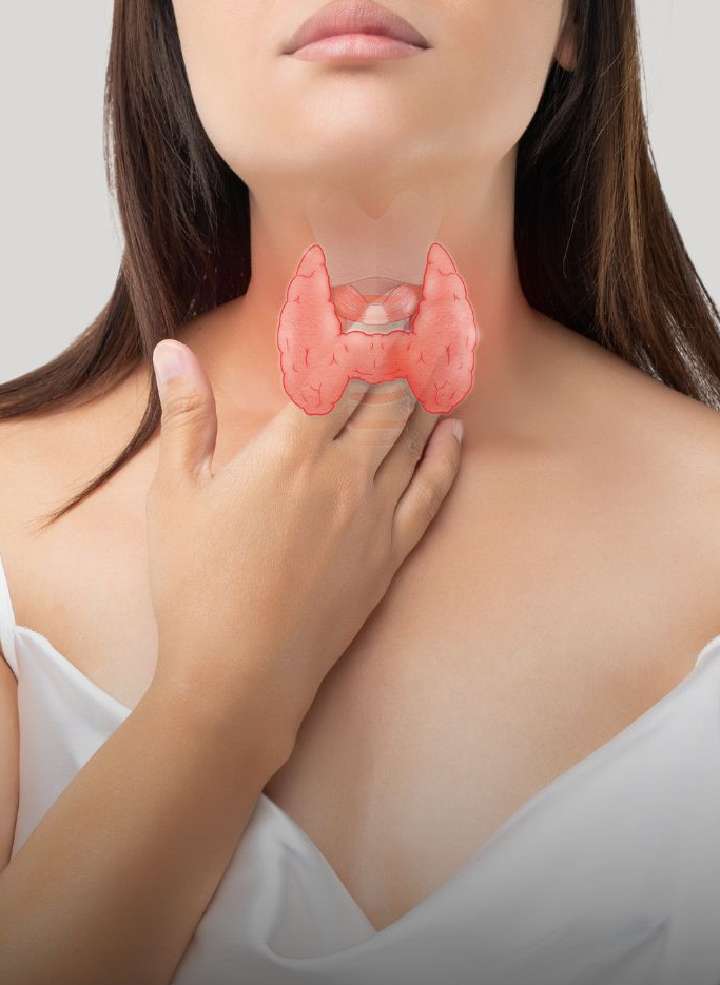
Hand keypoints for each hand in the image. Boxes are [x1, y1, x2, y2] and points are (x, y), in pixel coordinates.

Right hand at [147, 339, 463, 760]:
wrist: (241, 675)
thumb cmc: (196, 587)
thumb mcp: (176, 496)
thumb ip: (186, 417)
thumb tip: (174, 350)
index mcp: (287, 452)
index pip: (336, 369)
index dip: (360, 326)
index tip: (376, 294)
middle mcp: (342, 474)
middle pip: (384, 394)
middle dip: (403, 345)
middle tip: (421, 307)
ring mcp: (373, 516)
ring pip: (411, 436)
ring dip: (428, 388)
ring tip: (442, 350)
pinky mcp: (389, 557)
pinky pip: (430, 494)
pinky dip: (445, 457)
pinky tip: (454, 432)